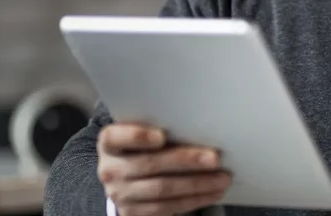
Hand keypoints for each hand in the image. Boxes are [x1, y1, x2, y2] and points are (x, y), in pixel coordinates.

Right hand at [97, 123, 231, 215]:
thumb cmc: (142, 146)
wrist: (125, 177)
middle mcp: (110, 169)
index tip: (162, 135)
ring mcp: (120, 193)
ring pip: (162, 189)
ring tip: (221, 178)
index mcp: (109, 142)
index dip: (137, 136)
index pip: (115, 137)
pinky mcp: (133, 212)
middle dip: (186, 161)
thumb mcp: (142, 131)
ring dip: (197, 184)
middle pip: (150, 164)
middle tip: (214, 158)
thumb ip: (161, 125)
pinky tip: (212, 192)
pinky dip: (194, 199)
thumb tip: (201, 123)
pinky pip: (167, 207)